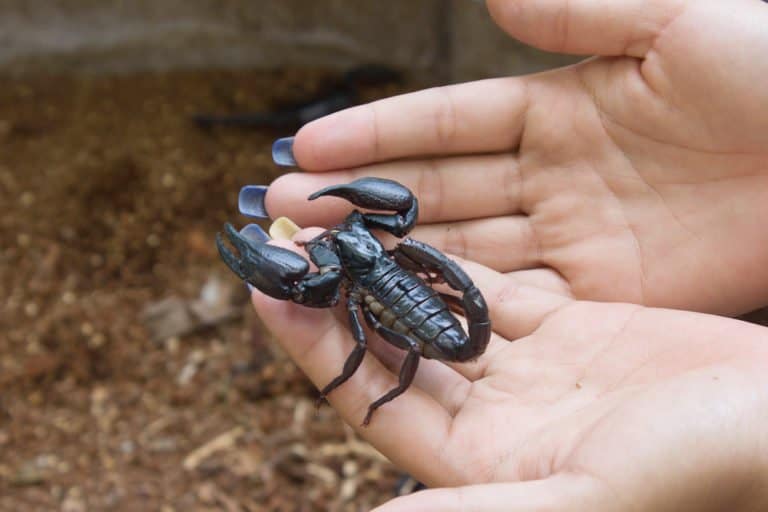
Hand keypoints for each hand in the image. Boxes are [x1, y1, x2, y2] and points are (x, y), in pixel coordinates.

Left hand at [250, 246, 767, 510]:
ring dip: (390, 270)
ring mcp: (535, 370)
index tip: (270, 295)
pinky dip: (456, 258)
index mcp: (486, 464)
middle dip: (341, 300)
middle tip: (289, 245)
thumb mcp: (589, 498)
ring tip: (339, 223)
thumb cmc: (707, 471)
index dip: (318, 351)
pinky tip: (415, 226)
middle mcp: (500, 418)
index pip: (376, 399)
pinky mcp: (574, 330)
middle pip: (396, 350)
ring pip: (440, 312)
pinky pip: (496, 287)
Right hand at [265, 0, 767, 315]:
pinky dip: (457, 302)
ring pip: (462, 247)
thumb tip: (494, 0)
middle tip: (285, 211)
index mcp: (559, 107)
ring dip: (391, 255)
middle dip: (358, 201)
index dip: (375, 134)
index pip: (446, 124)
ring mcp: (573, 239)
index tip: (306, 144)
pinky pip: (514, 299)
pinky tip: (399, 305)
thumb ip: (582, 10)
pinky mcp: (604, 294)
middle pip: (437, 192)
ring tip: (317, 260)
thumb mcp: (676, 21)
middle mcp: (551, 176)